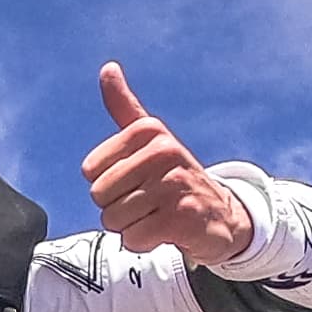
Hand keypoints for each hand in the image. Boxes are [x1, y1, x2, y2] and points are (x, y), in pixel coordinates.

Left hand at [81, 63, 251, 265]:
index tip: (134, 180)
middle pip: (99, 195)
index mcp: (149, 131)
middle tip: (146, 202)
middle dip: (116, 207)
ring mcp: (173, 185)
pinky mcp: (180, 218)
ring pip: (114, 219)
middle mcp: (163, 152)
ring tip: (156, 215)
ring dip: (130, 226)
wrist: (220, 214)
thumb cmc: (174, 176)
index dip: (106, 182)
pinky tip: (163, 231)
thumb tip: (108, 68)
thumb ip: (124, 107)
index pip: (90, 170)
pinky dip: (142, 242)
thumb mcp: (151, 138)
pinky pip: (132, 238)